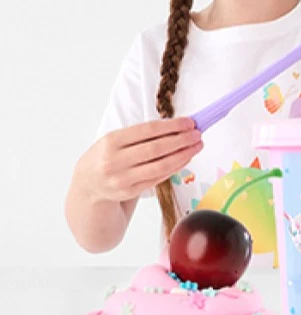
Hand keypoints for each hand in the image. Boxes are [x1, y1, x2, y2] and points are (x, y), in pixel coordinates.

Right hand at [76, 117, 202, 203]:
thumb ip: (142, 134)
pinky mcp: (130, 192)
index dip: (172, 126)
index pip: (148, 130)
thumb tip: (177, 126)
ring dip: (183, 155)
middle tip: (198, 134)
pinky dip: (175, 167)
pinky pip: (159, 178)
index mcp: (111, 141)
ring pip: (160, 166)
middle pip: (157, 148)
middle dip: (182, 140)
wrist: (88, 184)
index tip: (190, 122)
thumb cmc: (107, 156)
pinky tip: (186, 158)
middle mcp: (115, 160)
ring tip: (197, 146)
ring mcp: (122, 179)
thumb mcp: (115, 140)